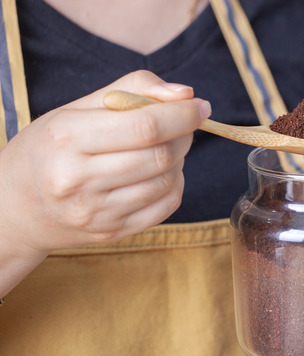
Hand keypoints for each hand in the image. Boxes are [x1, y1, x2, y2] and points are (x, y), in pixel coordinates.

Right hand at [0, 70, 209, 294]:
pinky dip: (175, 184)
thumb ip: (131, 90)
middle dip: (184, 135)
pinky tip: (160, 173)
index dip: (182, 115)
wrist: (15, 206)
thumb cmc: (50, 148)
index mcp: (66, 137)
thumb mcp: (75, 109)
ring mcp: (95, 211)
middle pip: (160, 155)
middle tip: (184, 125)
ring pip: (167, 181)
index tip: (200, 106)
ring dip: (180, 160)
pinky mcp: (111, 232)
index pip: (145, 126)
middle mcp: (77, 179)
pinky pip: (165, 206)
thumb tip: (184, 93)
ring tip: (166, 148)